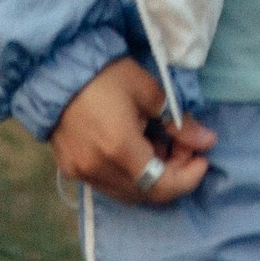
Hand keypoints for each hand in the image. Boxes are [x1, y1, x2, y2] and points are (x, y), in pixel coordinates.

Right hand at [49, 57, 216, 205]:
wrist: (53, 68)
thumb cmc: (104, 73)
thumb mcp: (148, 90)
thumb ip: (178, 122)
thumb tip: (206, 140)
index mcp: (119, 149)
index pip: (163, 185)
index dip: (189, 176)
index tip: (203, 156)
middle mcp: (98, 169)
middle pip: (147, 192)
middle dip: (173, 174)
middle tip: (183, 145)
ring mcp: (81, 172)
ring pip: (127, 191)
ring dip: (150, 176)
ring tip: (157, 143)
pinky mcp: (69, 168)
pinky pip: (107, 183)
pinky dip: (127, 173)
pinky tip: (132, 146)